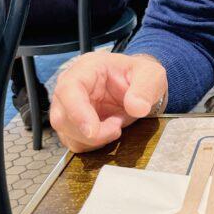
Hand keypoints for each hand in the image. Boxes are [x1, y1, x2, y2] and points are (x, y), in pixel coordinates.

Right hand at [50, 52, 167, 152]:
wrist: (138, 85)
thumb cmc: (139, 75)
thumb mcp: (150, 74)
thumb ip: (145, 89)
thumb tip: (137, 108)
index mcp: (86, 68)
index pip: (69, 90)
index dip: (77, 113)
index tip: (93, 132)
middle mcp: (70, 87)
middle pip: (62, 117)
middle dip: (91, 132)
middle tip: (117, 127)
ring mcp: (68, 107)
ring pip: (66, 133)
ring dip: (93, 139)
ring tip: (117, 124)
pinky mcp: (72, 124)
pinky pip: (74, 142)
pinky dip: (93, 145)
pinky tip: (109, 130)